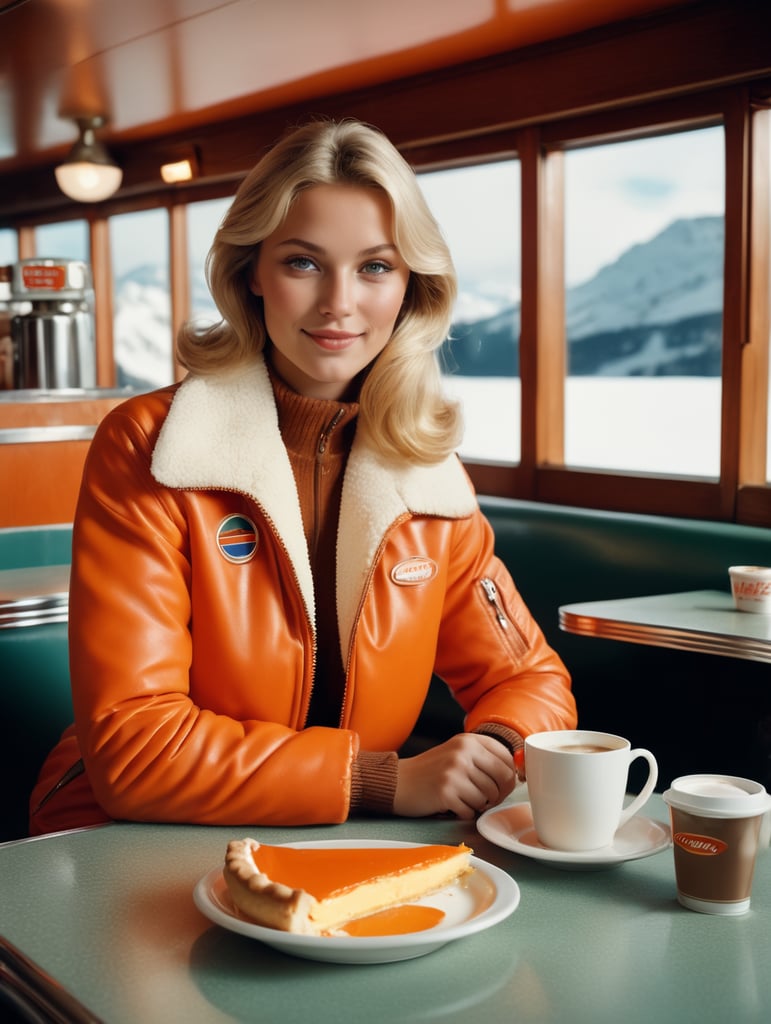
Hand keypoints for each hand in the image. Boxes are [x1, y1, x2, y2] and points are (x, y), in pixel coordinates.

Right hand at [393, 733, 517, 819]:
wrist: (399, 781)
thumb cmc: (432, 770)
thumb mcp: (457, 752)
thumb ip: (484, 757)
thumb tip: (518, 773)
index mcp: (469, 740)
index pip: (507, 758)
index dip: (510, 776)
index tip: (502, 785)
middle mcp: (463, 752)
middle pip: (503, 779)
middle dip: (499, 794)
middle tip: (487, 799)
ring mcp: (454, 772)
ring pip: (488, 797)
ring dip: (480, 804)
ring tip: (464, 799)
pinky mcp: (446, 792)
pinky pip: (471, 811)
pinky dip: (465, 813)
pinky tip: (453, 806)